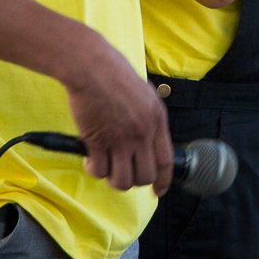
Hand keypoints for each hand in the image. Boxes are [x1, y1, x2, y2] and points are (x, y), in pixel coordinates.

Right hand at [60, 35, 172, 194]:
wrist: (93, 68)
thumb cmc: (116, 75)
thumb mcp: (146, 96)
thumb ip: (150, 120)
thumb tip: (147, 141)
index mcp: (158, 121)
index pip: (166, 161)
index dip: (163, 181)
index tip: (158, 191)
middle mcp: (142, 134)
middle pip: (144, 177)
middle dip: (133, 180)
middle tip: (122, 171)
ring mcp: (120, 140)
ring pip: (122, 181)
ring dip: (113, 179)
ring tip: (107, 167)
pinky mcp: (97, 142)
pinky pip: (99, 171)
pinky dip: (94, 170)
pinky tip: (91, 159)